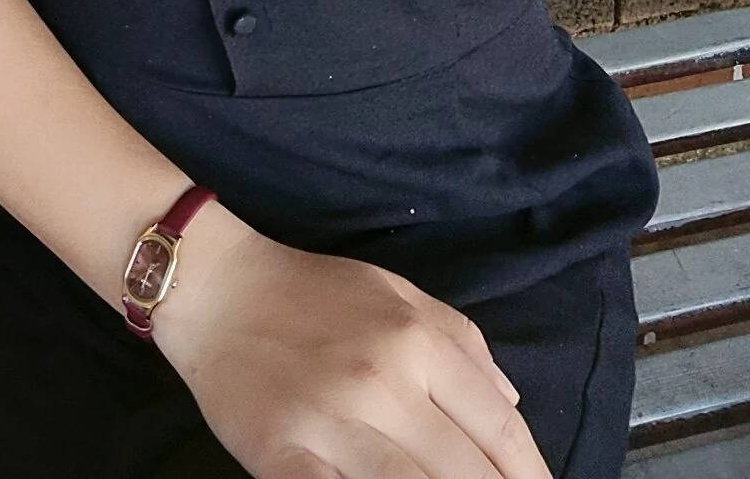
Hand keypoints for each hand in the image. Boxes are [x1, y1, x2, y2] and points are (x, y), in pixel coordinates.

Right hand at [156, 229, 552, 478]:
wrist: (220, 289)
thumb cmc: (313, 292)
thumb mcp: (396, 294)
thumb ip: (461, 343)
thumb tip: (510, 406)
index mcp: (417, 339)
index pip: (498, 427)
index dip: (529, 475)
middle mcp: (384, 381)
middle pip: (465, 472)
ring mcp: (333, 422)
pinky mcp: (284, 455)